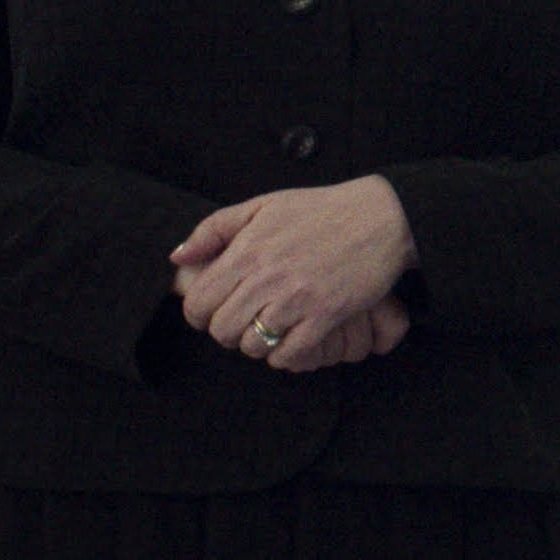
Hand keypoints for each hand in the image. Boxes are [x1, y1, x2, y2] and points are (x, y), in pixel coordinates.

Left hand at [171, 175, 415, 368]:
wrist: (381, 217)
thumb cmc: (322, 210)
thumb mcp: (263, 205)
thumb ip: (214, 229)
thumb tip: (178, 257)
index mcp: (246, 252)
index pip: (198, 302)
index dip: (199, 314)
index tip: (214, 311)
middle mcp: (266, 278)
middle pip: (222, 330)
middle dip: (227, 331)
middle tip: (244, 320)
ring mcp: (297, 299)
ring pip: (252, 345)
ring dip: (257, 343)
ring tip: (270, 328)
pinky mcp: (326, 315)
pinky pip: (289, 354)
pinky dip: (286, 353)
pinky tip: (293, 337)